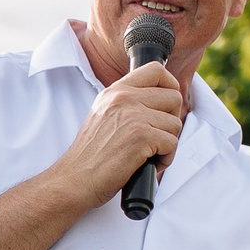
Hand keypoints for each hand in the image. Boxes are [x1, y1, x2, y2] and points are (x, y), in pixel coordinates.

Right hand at [53, 61, 182, 204]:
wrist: (73, 180)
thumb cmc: (89, 157)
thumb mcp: (103, 117)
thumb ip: (126, 105)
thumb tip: (158, 103)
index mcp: (115, 92)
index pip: (156, 70)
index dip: (170, 86)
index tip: (166, 106)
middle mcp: (123, 98)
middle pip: (173, 97)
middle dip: (172, 120)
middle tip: (157, 137)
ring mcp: (133, 116)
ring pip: (175, 123)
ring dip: (168, 144)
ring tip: (149, 155)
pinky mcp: (141, 137)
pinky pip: (172, 143)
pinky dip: (165, 159)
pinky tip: (148, 165)